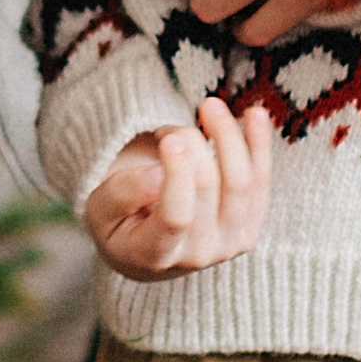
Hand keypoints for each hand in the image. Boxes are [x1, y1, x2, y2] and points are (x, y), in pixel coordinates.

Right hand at [83, 97, 274, 279]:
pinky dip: (259, 145)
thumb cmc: (118, 225)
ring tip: (209, 106)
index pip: (176, 217)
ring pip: (241, 183)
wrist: (149, 253)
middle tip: (168, 129)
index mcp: (155, 255)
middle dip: (191, 144)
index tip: (169, 138)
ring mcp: (229, 244)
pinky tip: (256, 114)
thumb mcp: (99, 210)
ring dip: (228, 136)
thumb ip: (122, 194)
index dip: (177, 174)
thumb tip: (159, 173)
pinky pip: (261, 182)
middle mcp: (198, 255)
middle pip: (208, 188)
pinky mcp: (250, 227)